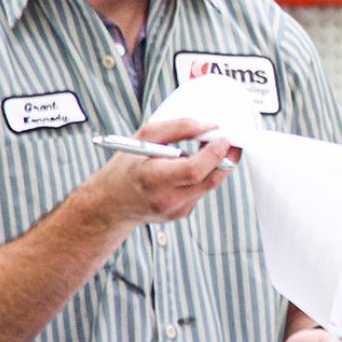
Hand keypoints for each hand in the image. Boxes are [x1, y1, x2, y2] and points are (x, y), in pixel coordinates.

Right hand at [89, 118, 234, 225]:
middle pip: (209, 180)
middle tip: (230, 142)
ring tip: (209, 149)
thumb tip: (209, 126)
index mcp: (153, 178)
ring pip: (209, 186)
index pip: (194, 170)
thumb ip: (178, 128)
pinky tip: (191, 167)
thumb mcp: (144, 137)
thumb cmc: (126, 166)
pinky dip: (203, 177)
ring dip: (215, 166)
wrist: (110, 204)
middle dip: (225, 159)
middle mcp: (166, 199)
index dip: (214, 154)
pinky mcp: (181, 214)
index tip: (223, 138)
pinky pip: (201, 192)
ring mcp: (175, 210)